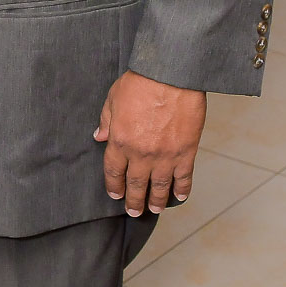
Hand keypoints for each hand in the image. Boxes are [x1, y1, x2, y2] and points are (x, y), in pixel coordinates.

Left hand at [94, 70, 206, 215]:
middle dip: (134, 201)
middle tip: (134, 211)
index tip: (115, 194)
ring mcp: (164, 156)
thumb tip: (99, 136)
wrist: (170, 75)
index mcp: (120, 140)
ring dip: (156, 201)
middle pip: (135, 185)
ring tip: (155, 209)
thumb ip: (106, 121)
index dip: (114, 185)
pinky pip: (183, 178)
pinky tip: (179, 197)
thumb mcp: (113, 98)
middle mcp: (140, 153)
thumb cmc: (140, 82)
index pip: (113, 171)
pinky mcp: (186, 152)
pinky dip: (182, 190)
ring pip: (159, 187)